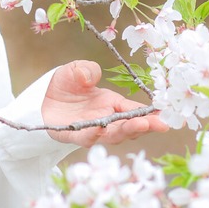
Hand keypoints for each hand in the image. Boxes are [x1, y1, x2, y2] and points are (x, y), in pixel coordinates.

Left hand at [41, 60, 167, 147]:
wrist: (42, 100)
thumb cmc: (66, 85)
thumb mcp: (77, 70)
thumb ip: (87, 69)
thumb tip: (91, 76)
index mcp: (113, 103)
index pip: (135, 110)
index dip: (151, 114)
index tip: (166, 115)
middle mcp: (106, 119)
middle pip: (129, 126)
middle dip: (145, 125)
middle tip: (160, 124)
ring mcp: (93, 129)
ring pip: (113, 135)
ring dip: (127, 131)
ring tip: (140, 125)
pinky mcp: (75, 135)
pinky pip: (86, 138)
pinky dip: (94, 135)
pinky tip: (101, 129)